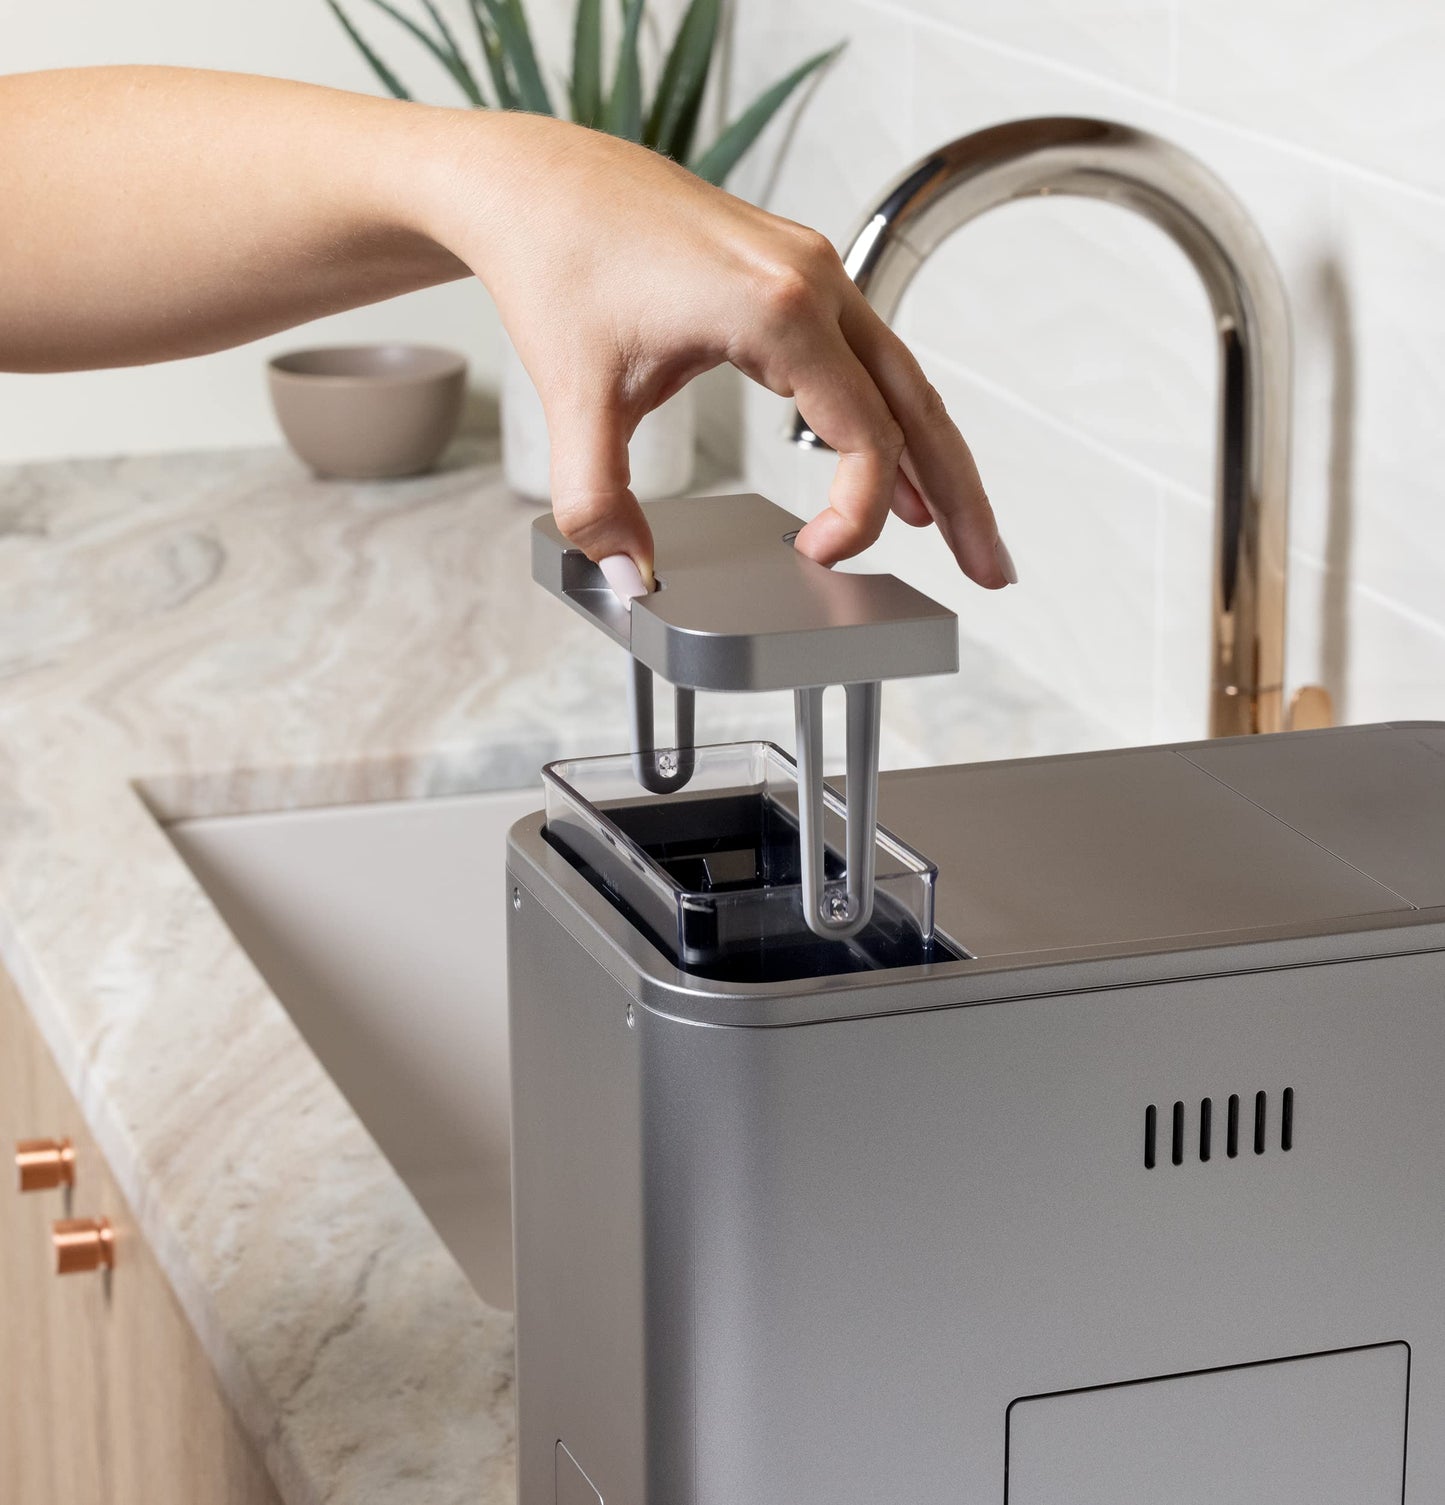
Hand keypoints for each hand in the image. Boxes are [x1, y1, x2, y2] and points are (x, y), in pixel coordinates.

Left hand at [420, 113, 1011, 589]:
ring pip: (904, 380)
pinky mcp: (795, 273)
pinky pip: (869, 358)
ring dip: (936, 459)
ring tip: (961, 532)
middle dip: (960, 498)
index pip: (864, 438)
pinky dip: (892, 418)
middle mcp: (814, 281)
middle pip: (918, 408)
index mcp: (778, 310)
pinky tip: (897, 467)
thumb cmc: (560, 264)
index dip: (857, 516)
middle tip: (989, 571)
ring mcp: (812, 271)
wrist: (536, 185)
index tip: (821, 556)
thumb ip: (599, 502)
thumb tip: (630, 575)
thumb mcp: (577, 399)